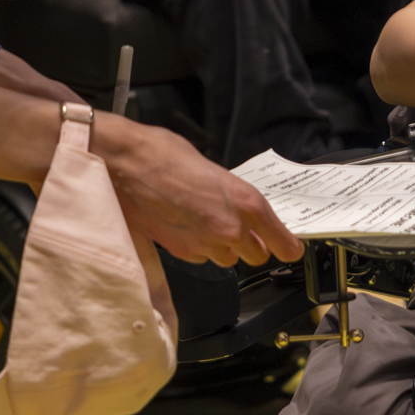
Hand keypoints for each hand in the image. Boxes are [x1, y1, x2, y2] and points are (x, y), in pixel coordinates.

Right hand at [93, 112, 300, 267]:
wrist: (124, 164)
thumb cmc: (163, 155)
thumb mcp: (212, 169)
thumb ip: (231, 196)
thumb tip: (238, 209)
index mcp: (246, 202)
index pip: (281, 241)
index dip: (286, 246)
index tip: (289, 249)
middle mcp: (231, 228)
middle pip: (256, 256)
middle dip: (248, 245)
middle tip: (234, 227)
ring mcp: (205, 244)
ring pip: (227, 259)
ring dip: (221, 247)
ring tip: (201, 220)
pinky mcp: (181, 252)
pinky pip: (200, 258)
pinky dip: (196, 247)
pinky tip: (182, 225)